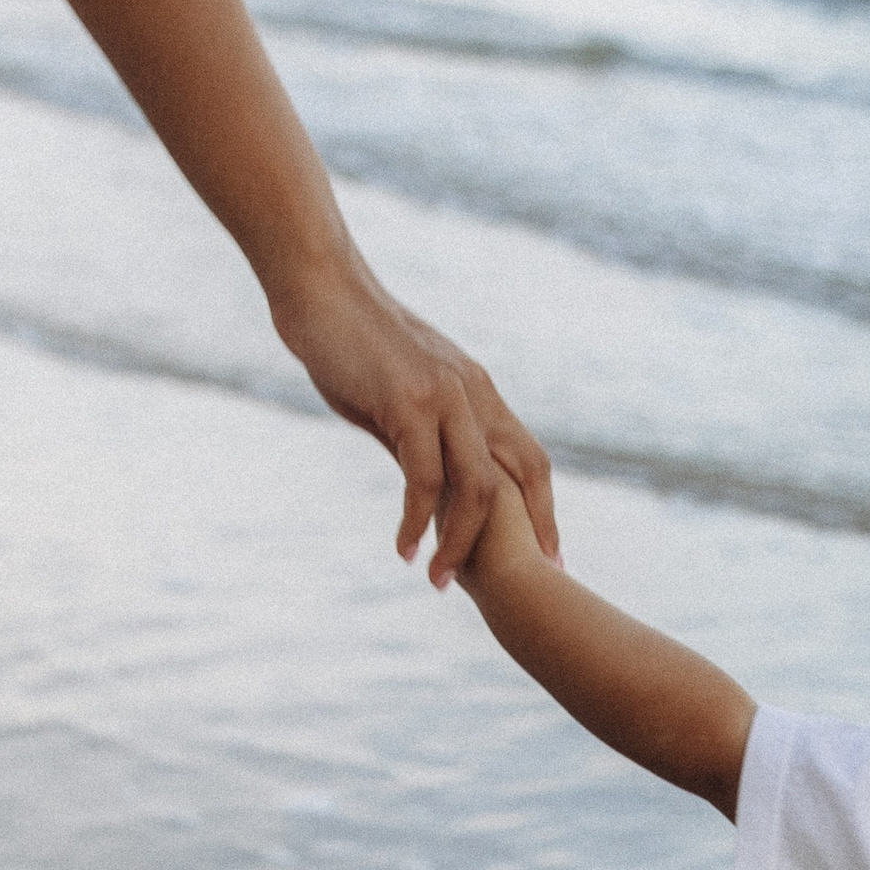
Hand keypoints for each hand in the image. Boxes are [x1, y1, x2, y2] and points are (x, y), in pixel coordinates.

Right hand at [272, 256, 557, 584]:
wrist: (319, 287)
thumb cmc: (349, 343)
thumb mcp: (396, 399)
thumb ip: (418, 440)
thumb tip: (422, 487)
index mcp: (477, 392)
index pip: (528, 456)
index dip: (543, 506)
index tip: (550, 551)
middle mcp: (473, 393)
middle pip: (523, 472)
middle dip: (534, 529)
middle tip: (533, 581)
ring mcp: (445, 396)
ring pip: (476, 485)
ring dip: (460, 541)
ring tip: (440, 582)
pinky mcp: (409, 401)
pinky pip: (424, 477)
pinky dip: (417, 520)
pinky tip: (404, 549)